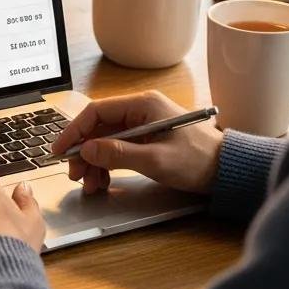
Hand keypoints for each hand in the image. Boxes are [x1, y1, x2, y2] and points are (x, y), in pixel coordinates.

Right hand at [50, 90, 223, 194]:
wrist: (228, 171)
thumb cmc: (198, 160)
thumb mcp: (155, 160)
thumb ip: (118, 154)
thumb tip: (86, 149)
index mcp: (143, 105)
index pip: (96, 112)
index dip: (74, 131)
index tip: (60, 150)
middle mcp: (140, 111)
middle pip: (98, 128)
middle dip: (83, 152)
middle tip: (75, 174)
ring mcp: (143, 125)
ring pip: (105, 141)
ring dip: (94, 162)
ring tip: (90, 183)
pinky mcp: (147, 140)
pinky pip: (117, 149)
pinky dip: (107, 165)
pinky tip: (103, 181)